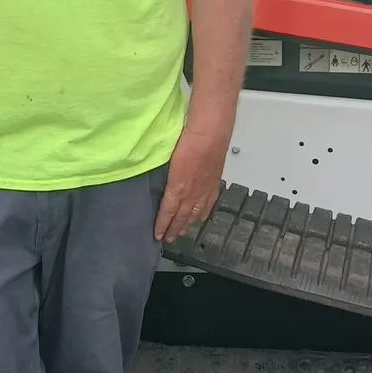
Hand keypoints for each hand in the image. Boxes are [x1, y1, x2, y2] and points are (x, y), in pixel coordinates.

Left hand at [154, 124, 229, 243]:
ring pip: (195, 214)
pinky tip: (200, 218)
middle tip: (168, 239)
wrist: (209, 134)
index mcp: (177, 187)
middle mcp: (191, 193)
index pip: (167, 212)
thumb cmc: (187, 141)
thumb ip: (166, 177)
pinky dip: (203, 214)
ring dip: (187, 225)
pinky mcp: (214, 184)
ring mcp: (204, 190)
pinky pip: (208, 205)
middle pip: (181, 216)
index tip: (157, 235)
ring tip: (182, 232)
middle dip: (174, 229)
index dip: (162, 225)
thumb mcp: (169, 161)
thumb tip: (162, 184)